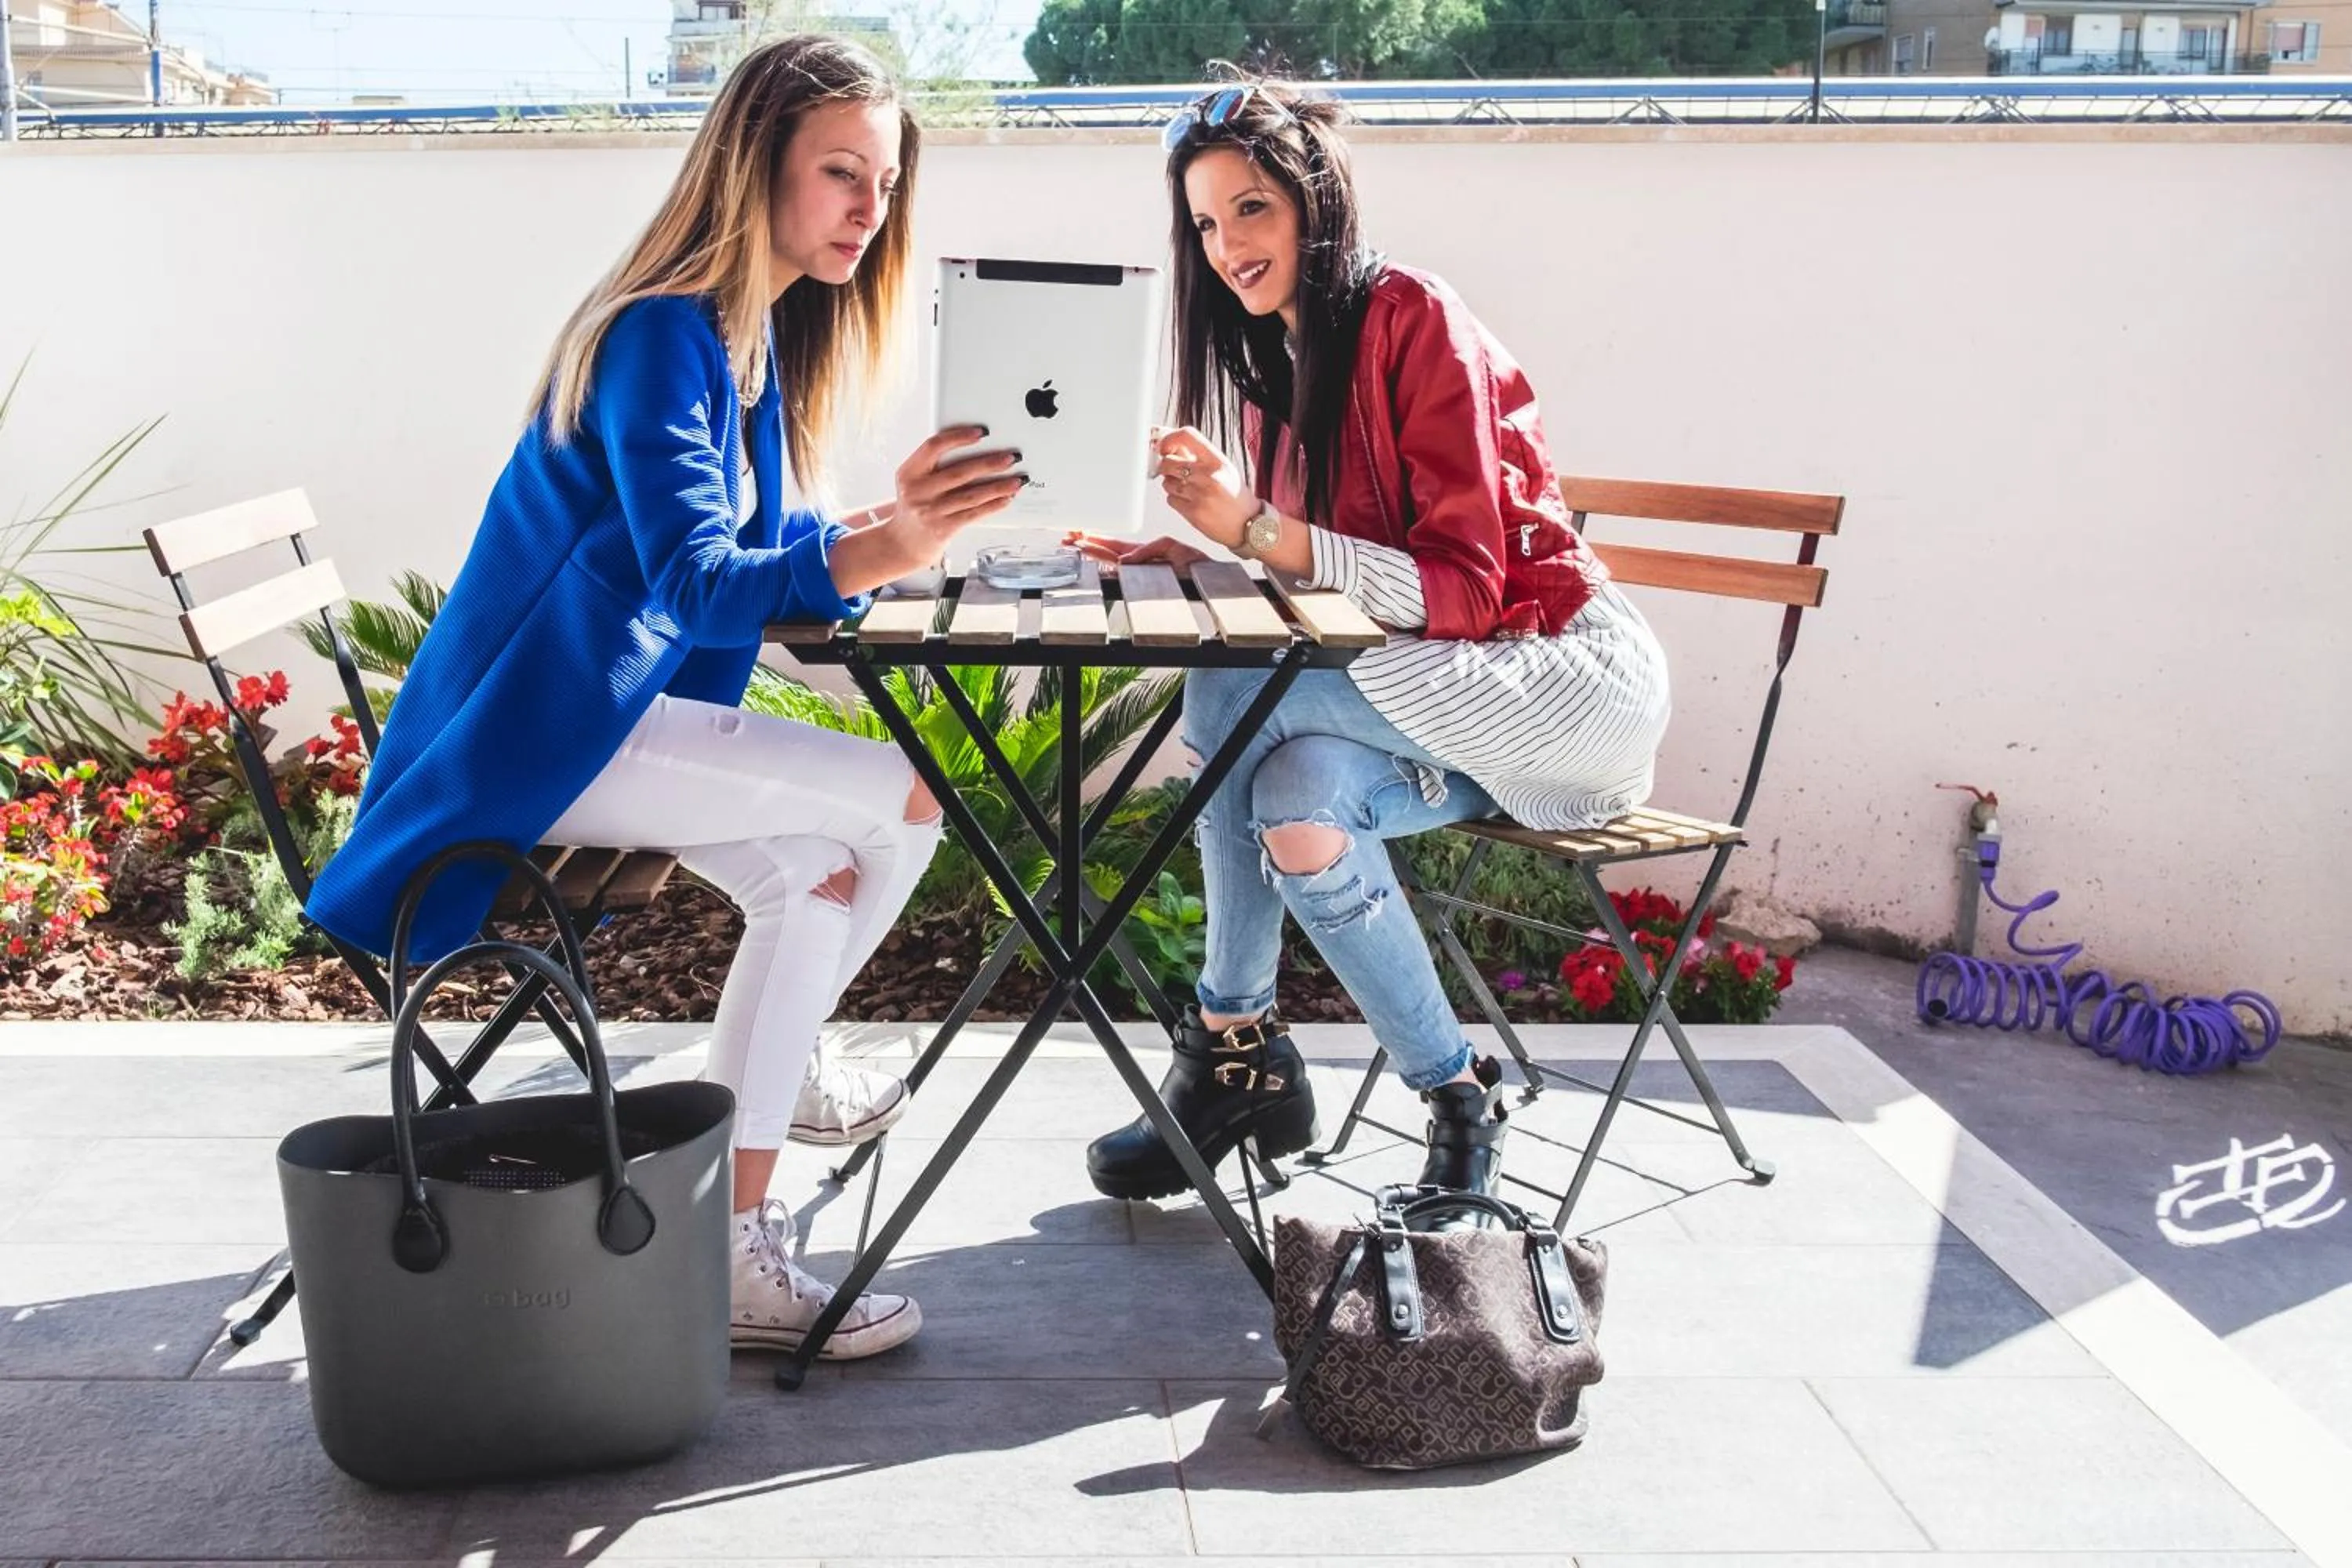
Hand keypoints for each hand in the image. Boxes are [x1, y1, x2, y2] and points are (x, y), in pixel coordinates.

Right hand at [877, 426, 1024, 572]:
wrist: (903, 543)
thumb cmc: (915, 505)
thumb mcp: (914, 481)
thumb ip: (934, 464)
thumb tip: (975, 448)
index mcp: (909, 472)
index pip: (933, 447)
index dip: (958, 437)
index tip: (980, 432)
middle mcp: (918, 491)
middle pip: (959, 472)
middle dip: (989, 463)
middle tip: (1010, 457)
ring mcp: (931, 512)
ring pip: (971, 496)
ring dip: (998, 487)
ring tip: (1017, 479)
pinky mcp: (943, 529)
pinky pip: (974, 514)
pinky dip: (993, 505)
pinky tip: (1006, 498)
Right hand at [1064, 532, 1208, 570]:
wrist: (1206, 577)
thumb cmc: (1193, 563)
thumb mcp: (1170, 547)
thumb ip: (1149, 549)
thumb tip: (1126, 560)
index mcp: (1142, 552)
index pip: (1113, 545)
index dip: (1096, 539)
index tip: (1079, 534)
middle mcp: (1136, 564)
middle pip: (1105, 554)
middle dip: (1086, 546)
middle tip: (1067, 540)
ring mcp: (1137, 574)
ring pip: (1108, 565)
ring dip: (1091, 556)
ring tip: (1074, 548)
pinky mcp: (1142, 584)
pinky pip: (1120, 578)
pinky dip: (1106, 573)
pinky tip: (1094, 568)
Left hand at [1153, 426, 1252, 548]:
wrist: (1248, 524)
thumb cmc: (1236, 497)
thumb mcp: (1224, 469)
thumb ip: (1201, 457)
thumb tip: (1173, 448)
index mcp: (1217, 461)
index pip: (1187, 436)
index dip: (1170, 439)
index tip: (1165, 446)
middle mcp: (1208, 475)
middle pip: (1168, 461)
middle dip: (1166, 466)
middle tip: (1172, 471)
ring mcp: (1199, 494)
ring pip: (1167, 482)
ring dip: (1172, 485)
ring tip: (1188, 490)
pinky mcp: (1193, 512)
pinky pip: (1170, 500)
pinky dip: (1175, 500)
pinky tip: (1190, 502)